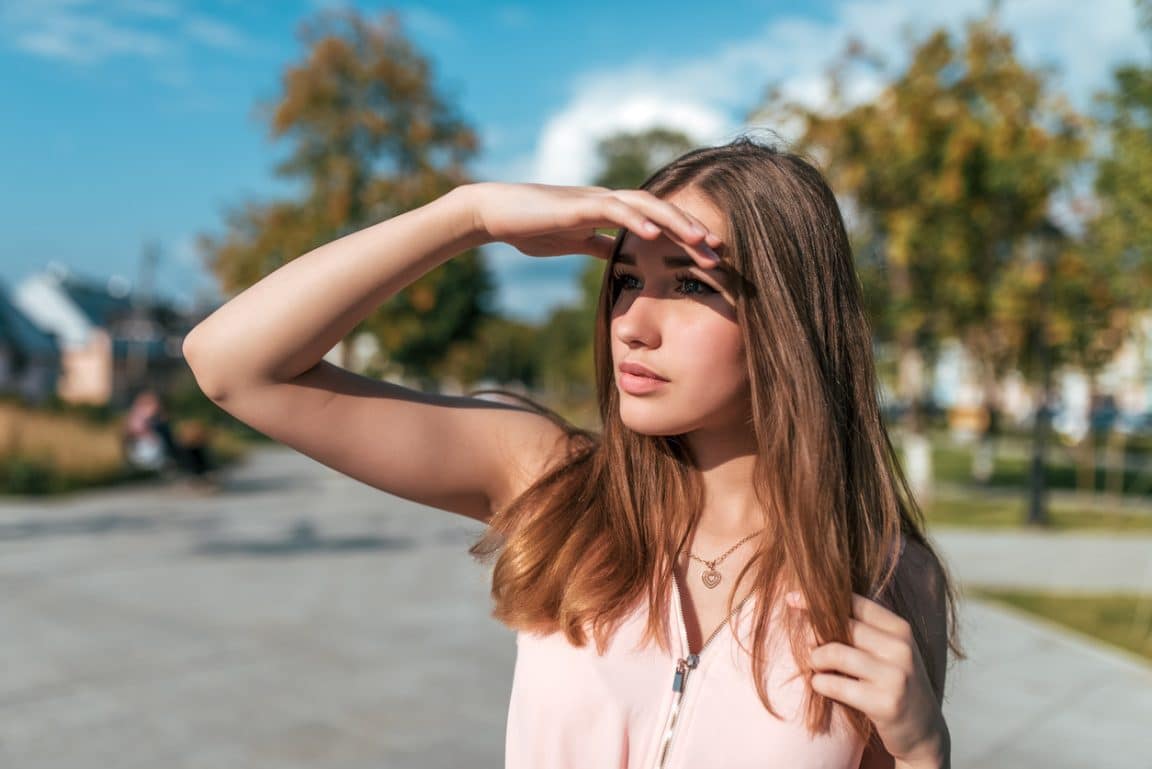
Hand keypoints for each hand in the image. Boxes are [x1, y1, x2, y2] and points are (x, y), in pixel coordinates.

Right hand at [460, 182, 723, 264]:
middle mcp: (609, 201)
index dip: (685, 237)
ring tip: (700, 239)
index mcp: (611, 213)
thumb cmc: (530, 227)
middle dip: (691, 231)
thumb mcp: (573, 242)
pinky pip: (613, 210)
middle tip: (720, 251)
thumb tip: (619, 258)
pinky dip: (635, 220)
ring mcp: (595, 201)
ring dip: (675, 222)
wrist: (496, 214)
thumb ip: (598, 245)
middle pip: (661, 212)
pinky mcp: (578, 206)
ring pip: (645, 206)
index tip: (710, 256)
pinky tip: (654, 234)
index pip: (657, 223)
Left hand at [787, 591, 947, 767]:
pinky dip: (820, 683)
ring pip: (835, 653)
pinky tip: (820, 685)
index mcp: (900, 628)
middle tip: (807, 646)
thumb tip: (811, 608)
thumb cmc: (896, 684)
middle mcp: (900, 648)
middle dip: (813, 633)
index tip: (791, 598)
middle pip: (841, 626)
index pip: (854, 602)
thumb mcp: (889, 651)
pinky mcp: (885, 703)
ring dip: (815, 659)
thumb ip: (861, 629)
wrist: (924, 732)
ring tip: (815, 666)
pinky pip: (836, 685)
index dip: (818, 599)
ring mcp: (895, 676)